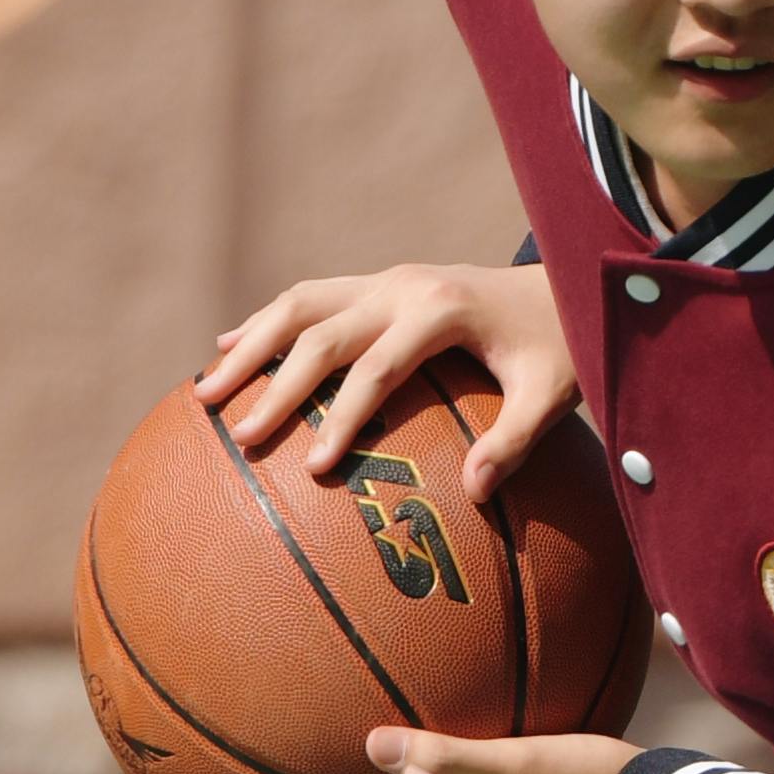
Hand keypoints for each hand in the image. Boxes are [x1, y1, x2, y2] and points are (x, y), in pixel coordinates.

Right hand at [194, 261, 578, 494]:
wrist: (568, 281)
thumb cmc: (561, 347)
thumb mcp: (553, 394)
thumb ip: (517, 440)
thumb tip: (475, 494)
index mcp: (442, 311)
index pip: (378, 368)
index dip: (344, 417)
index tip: (316, 467)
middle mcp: (404, 286)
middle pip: (320, 332)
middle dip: (275, 385)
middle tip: (239, 435)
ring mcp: (386, 279)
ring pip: (300, 304)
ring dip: (250, 345)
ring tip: (205, 392)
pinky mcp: (378, 282)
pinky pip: (311, 298)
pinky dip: (267, 323)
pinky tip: (227, 347)